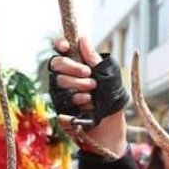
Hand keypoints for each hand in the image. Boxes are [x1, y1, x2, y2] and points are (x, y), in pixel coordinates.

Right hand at [48, 36, 127, 155]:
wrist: (111, 129)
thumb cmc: (112, 101)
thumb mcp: (109, 77)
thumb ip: (94, 60)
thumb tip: (82, 39)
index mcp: (78, 65)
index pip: (62, 50)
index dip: (60, 44)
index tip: (65, 46)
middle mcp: (67, 77)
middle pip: (56, 63)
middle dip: (72, 67)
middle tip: (89, 75)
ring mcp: (61, 92)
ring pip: (58, 80)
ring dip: (78, 85)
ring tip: (93, 93)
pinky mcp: (59, 106)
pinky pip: (59, 98)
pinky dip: (76, 99)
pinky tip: (88, 104)